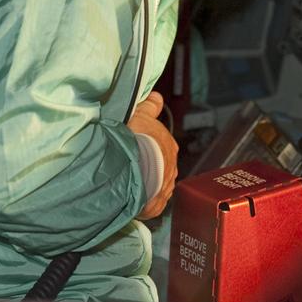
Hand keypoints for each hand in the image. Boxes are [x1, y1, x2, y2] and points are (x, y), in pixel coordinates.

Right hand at [126, 92, 177, 219]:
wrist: (134, 163)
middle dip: (149, 168)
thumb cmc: (137, 137)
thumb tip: (157, 96)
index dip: (151, 148)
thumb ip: (150, 106)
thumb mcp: (141, 114)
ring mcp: (165, 187)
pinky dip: (143, 203)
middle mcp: (171, 167)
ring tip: (130, 184)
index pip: (161, 148)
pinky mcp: (156, 205)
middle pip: (160, 168)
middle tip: (132, 167)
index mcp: (169, 146)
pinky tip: (132, 200)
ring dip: (146, 185)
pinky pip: (150, 205)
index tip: (141, 149)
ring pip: (156, 186)